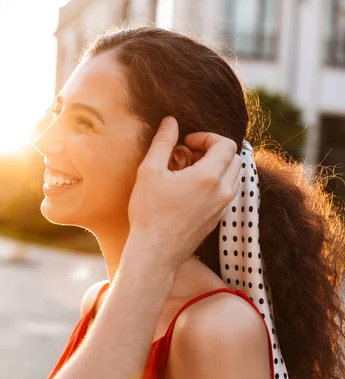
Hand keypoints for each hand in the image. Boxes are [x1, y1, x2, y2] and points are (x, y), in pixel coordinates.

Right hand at [127, 116, 240, 267]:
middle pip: (234, 158)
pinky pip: (227, 192)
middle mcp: (223, 192)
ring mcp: (223, 208)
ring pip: (234, 176)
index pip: (226, 144)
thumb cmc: (149, 212)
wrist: (155, 252)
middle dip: (213, 150)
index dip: (207, 137)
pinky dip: (216, 183)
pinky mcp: (218, 219)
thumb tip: (170, 121)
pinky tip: (190, 189)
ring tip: (189, 171)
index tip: (186, 142)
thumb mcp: (150, 171)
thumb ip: (163, 142)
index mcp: (210, 177)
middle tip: (188, 154)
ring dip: (217, 166)